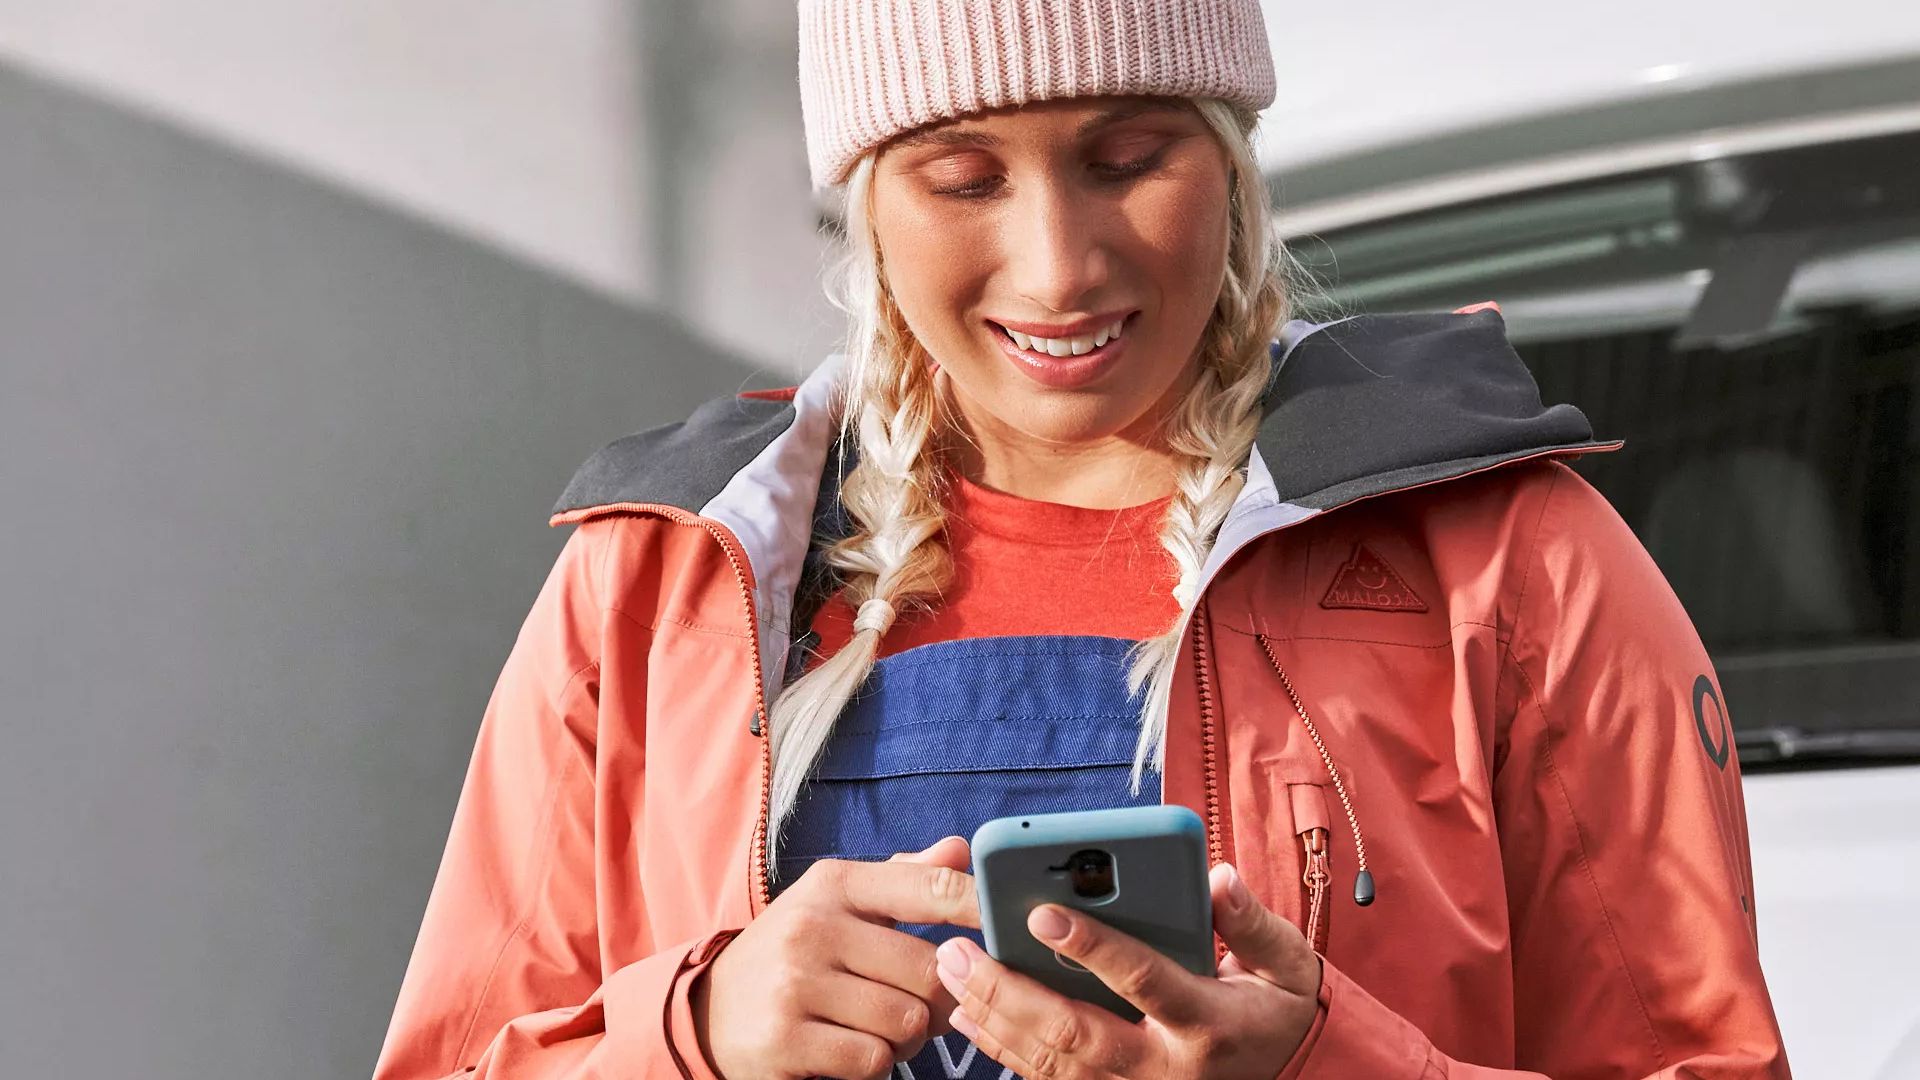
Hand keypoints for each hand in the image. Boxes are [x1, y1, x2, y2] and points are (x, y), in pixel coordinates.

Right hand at [691, 836, 978, 1079]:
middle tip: (920, 1004)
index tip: (1010, 925)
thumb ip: (904, 879)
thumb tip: (962, 849)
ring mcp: (795, 985)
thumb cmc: (797, 952)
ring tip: (877, 1026)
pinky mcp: (785, 1040)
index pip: (929, 888)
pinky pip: (873, 1061)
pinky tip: (847, 1049)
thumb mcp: (840, 904)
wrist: (711, 1009)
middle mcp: (813, 926)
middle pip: (930, 972)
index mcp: (835, 884)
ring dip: (906, 1037)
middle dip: (937, 999)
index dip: (981, 907)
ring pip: (906, 1023)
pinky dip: (873, 1064)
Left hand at [935, 862, 1320, 1078]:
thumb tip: (1216, 878)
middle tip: (960, 951)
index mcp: (1208, 1022)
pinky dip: (1004, 1049)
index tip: (1042, 913)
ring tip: (953, 972)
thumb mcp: (1285, 962)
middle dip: (1010, 992)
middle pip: (1076, 1033)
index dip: (1093, 948)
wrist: (1290, 1073)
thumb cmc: (1277, 1007)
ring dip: (994, 1018)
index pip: (1144, 981)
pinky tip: (969, 1015)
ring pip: (1052, 1064)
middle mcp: (1165, 1066)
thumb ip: (1250, 922)